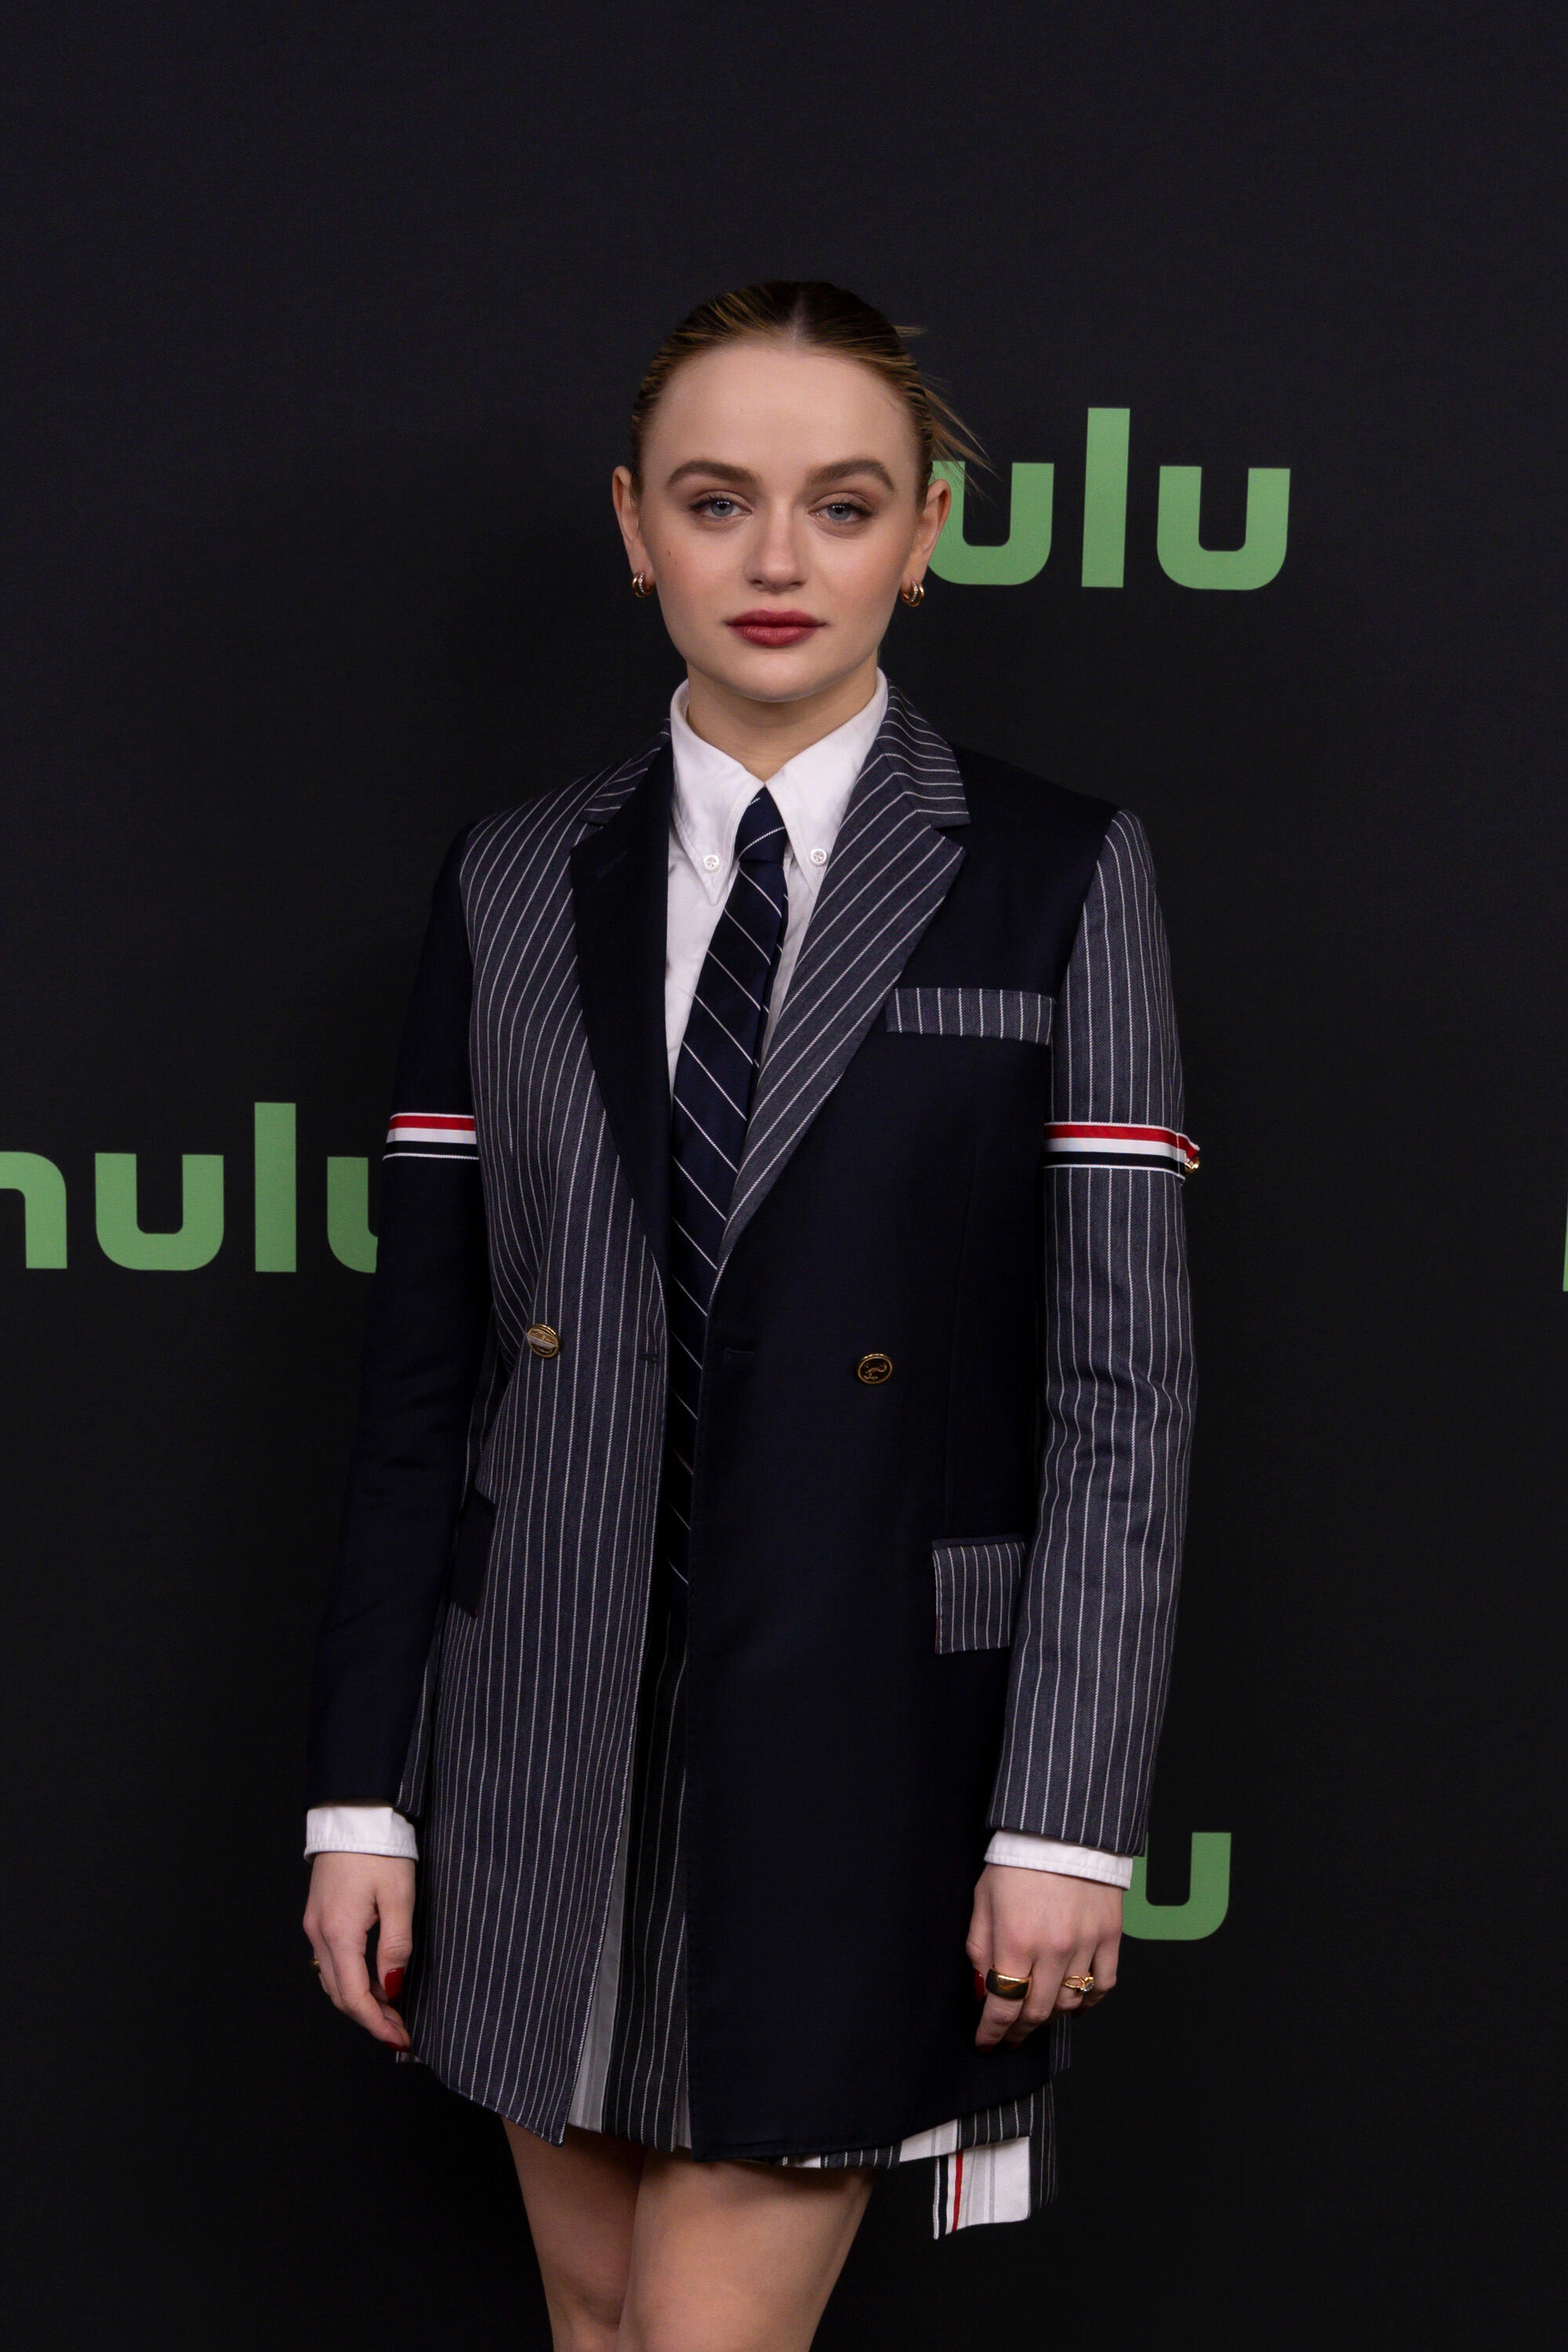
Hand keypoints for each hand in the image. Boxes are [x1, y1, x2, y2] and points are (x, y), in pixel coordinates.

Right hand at [303, 1852, 415, 2049]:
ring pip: (333, 1980)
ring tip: (393, 2011)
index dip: (377, 2023)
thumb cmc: (379, 1849)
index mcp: (339, 1933)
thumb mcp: (398, 1896)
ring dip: (361, 2000)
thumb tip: (393, 1987)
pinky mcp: (319, 1916)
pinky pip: (332, 1961)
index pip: (354, 1996)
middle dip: (371, 2018)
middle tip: (401, 2031)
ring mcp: (315, 1926)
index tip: (401, 2039)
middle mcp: (319, 1934)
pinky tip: (375, 1981)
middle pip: (340, 1994)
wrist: (353, 1814)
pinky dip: (352, 1979)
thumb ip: (396, 1946)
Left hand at [966, 1864, 1121, 2050]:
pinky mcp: (1110, 1936)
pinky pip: (1102, 1985)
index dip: (992, 2032)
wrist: (1062, 1830)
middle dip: (1018, 2032)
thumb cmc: (1017, 1862)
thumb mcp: (983, 1900)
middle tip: (1009, 2038)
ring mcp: (1085, 1945)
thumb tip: (983, 1988)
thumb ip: (980, 1947)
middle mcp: (1052, 1950)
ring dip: (1050, 2018)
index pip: (1002, 2007)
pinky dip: (1089, 2002)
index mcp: (1015, 1940)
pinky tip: (1075, 2005)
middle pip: (1036, 2012)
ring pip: (1069, 2004)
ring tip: (1037, 2017)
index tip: (986, 2044)